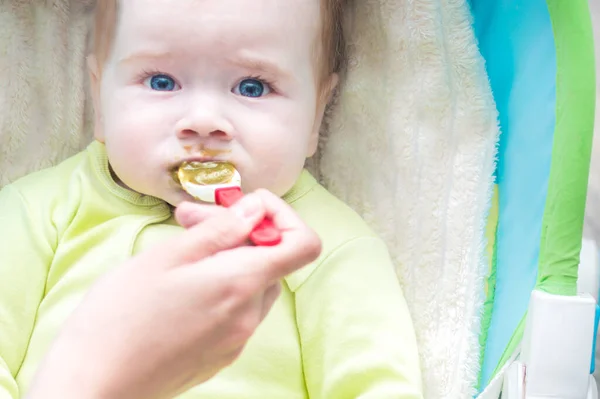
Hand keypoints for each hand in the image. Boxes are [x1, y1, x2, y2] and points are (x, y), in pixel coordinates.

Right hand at [26, 190, 320, 398]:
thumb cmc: (120, 316)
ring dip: (226, 257)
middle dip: (238, 231)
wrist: (94, 384)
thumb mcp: (168, 256)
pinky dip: (218, 286)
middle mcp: (249, 315)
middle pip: (270, 259)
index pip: (304, 245)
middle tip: (189, 218)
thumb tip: (256, 210)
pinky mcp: (221, 354)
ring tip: (181, 248)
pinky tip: (180, 283)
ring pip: (251, 283)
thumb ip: (221, 229)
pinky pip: (236, 309)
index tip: (246, 208)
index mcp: (241, 283)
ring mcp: (237, 339)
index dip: (284, 217)